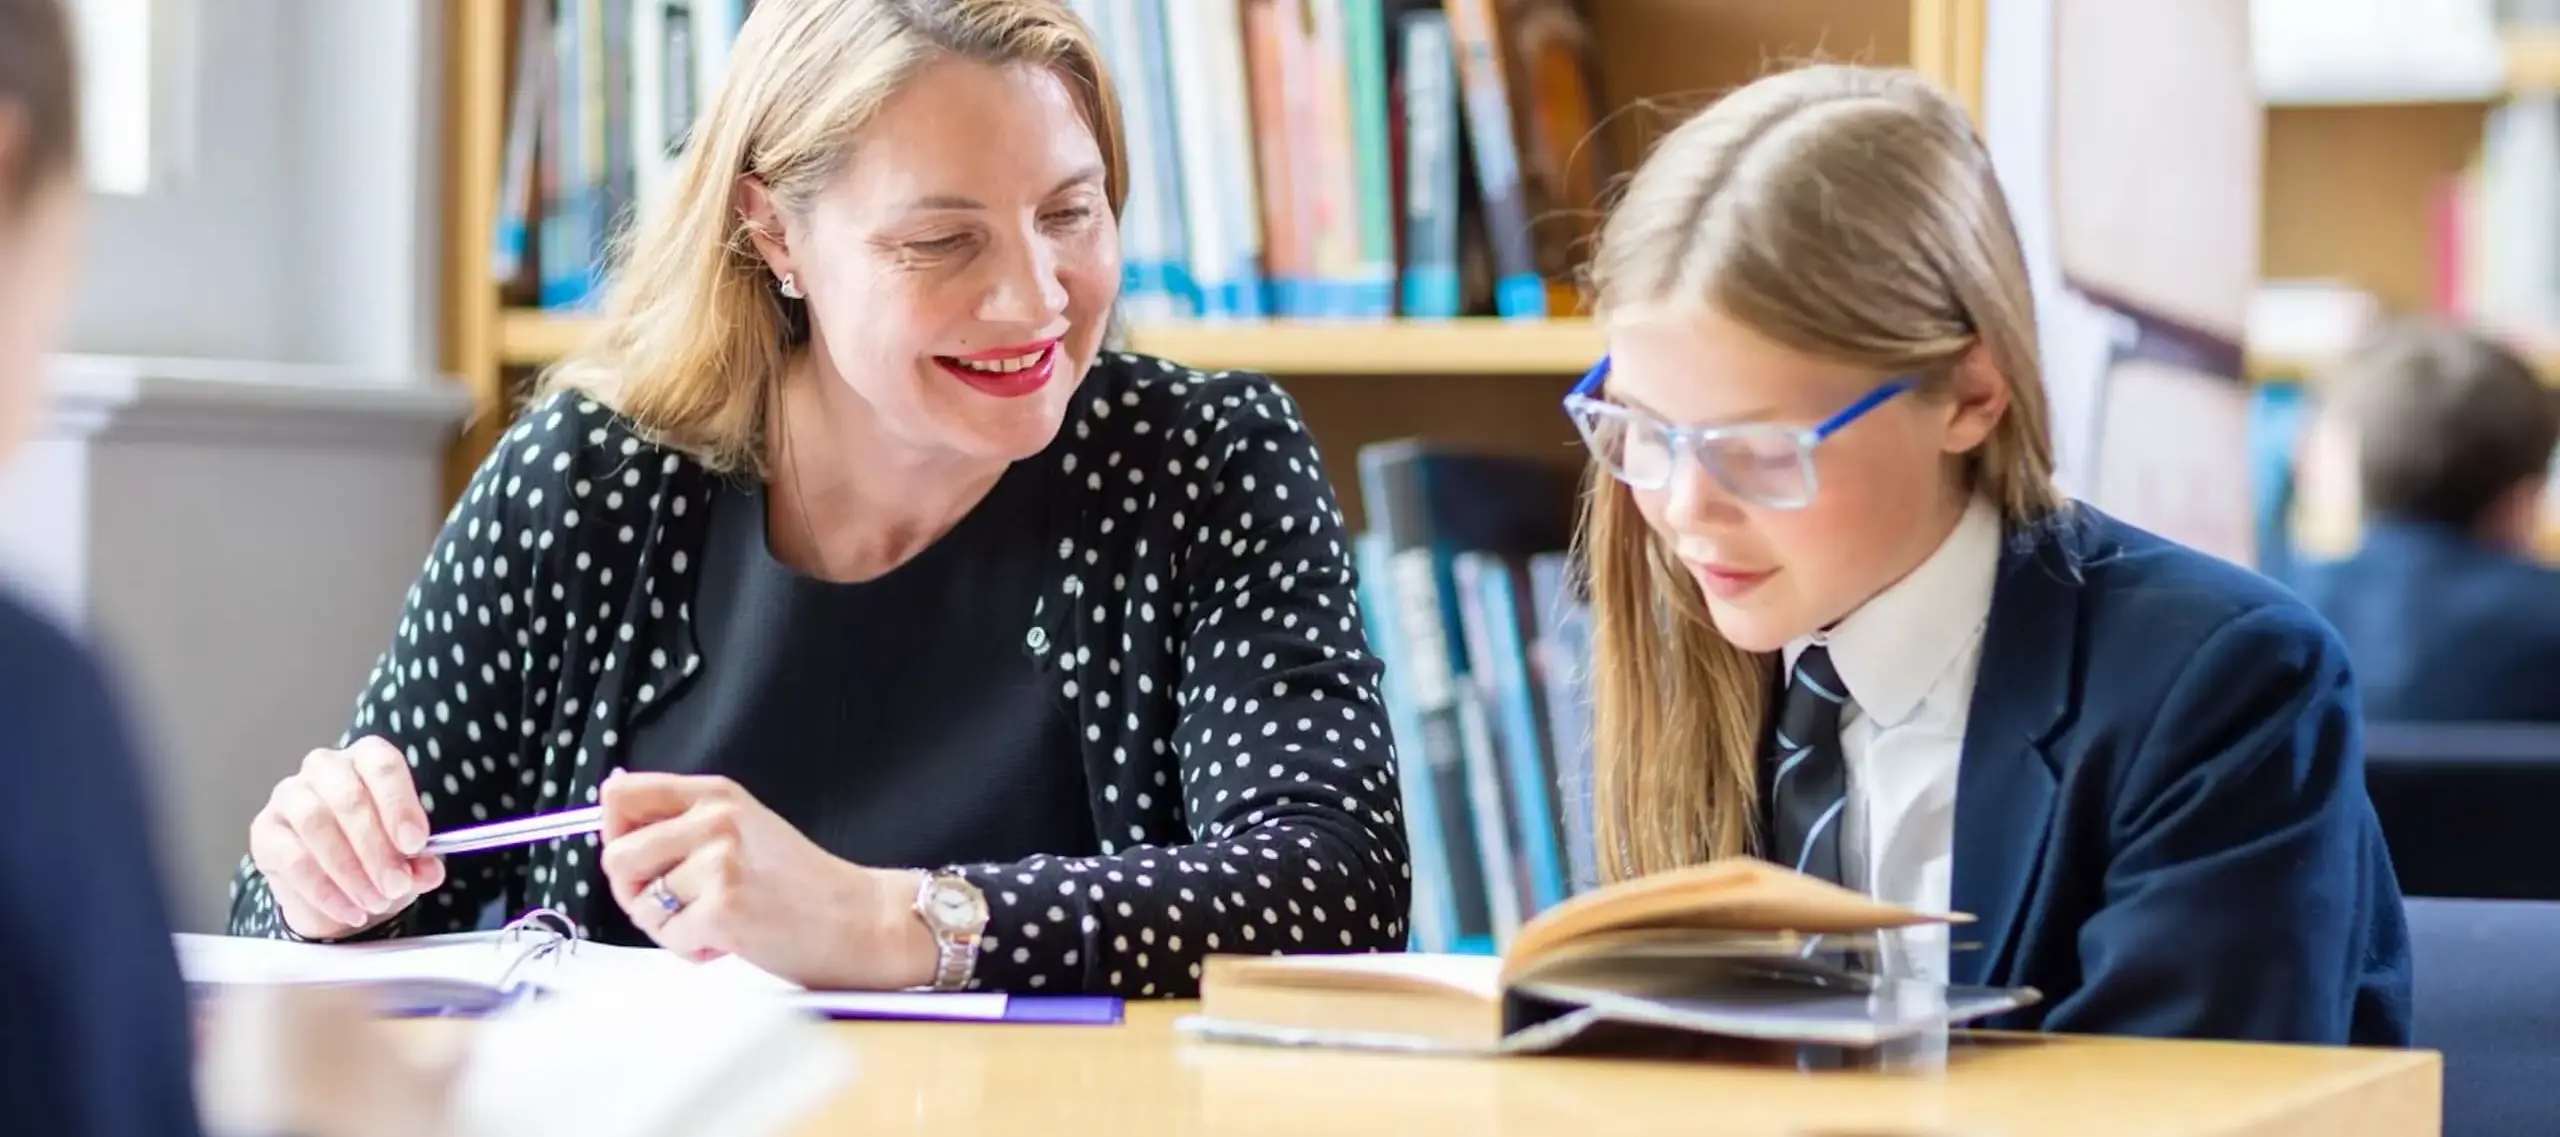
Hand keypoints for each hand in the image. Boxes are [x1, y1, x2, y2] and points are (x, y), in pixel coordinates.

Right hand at [248, 737, 446, 939]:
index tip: (415, 843)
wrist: (336, 891)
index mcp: (366, 759)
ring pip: (315, 823)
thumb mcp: (408, 860)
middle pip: (348, 797)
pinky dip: (324, 889)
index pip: (381, 765)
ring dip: (349, 869)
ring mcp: (289, 796)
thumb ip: (422, 863)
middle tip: (396, 884)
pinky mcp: (265, 831)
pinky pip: (291, 857)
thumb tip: (430, 870)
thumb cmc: (377, 857)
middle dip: (376, 848)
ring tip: (374, 901)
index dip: (399, 804)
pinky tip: (349, 910)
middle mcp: (325, 768)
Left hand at [598, 772, 936, 989]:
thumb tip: (612, 815)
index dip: (616, 833)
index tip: (644, 859)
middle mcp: (714, 819)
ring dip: (668, 926)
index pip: (620, 794)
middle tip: (681, 904)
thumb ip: (685, 822)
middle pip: (616, 855)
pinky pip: (667, 937)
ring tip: (715, 922)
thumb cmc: (803, 884)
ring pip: (639, 903)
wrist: (861, 920)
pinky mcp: (723, 908)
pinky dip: (691, 949)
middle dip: (636, 891)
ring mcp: (719, 862)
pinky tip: (728, 940)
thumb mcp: (744, 828)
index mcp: (716, 795)